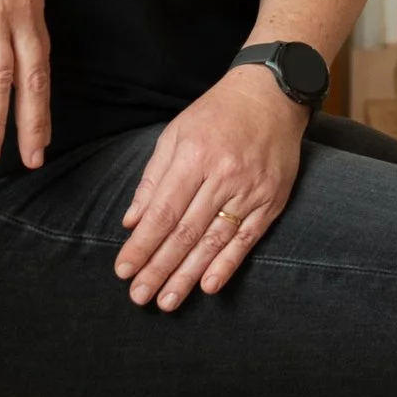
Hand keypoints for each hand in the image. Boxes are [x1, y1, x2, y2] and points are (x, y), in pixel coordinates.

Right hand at [0, 0, 51, 165]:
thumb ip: (5, 5)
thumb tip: (1, 33)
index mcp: (31, 4)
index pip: (42, 65)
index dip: (43, 104)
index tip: (43, 134)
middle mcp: (19, 13)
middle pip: (31, 80)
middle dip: (32, 125)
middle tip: (31, 159)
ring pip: (0, 79)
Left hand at [115, 65, 306, 309]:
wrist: (271, 96)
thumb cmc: (216, 114)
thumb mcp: (175, 135)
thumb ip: (153, 179)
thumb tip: (132, 222)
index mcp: (194, 156)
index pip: (163, 212)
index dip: (142, 245)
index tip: (123, 270)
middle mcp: (223, 175)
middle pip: (186, 232)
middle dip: (159, 268)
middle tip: (139, 296)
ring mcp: (251, 190)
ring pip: (214, 241)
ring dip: (188, 276)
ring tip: (167, 301)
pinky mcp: (272, 201)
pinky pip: (246, 240)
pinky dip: (227, 265)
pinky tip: (208, 286)